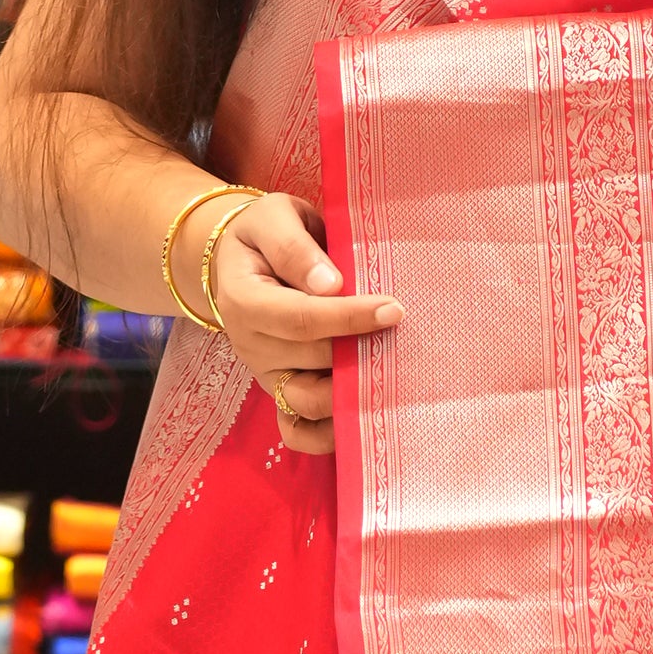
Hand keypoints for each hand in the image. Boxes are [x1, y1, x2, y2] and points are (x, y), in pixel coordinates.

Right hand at [195, 186, 398, 459]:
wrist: (241, 258)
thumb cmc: (263, 234)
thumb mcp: (273, 218)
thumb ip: (295, 248)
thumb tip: (332, 285)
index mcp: (245, 301)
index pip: (301, 318)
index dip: (349, 317)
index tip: (394, 309)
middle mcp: (253, 345)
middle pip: (314, 361)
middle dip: (364, 352)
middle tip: (411, 338)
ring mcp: (267, 374)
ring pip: (308, 404)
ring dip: (354, 393)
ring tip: (397, 372)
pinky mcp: (280, 392)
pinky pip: (298, 432)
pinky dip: (328, 435)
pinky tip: (367, 415)